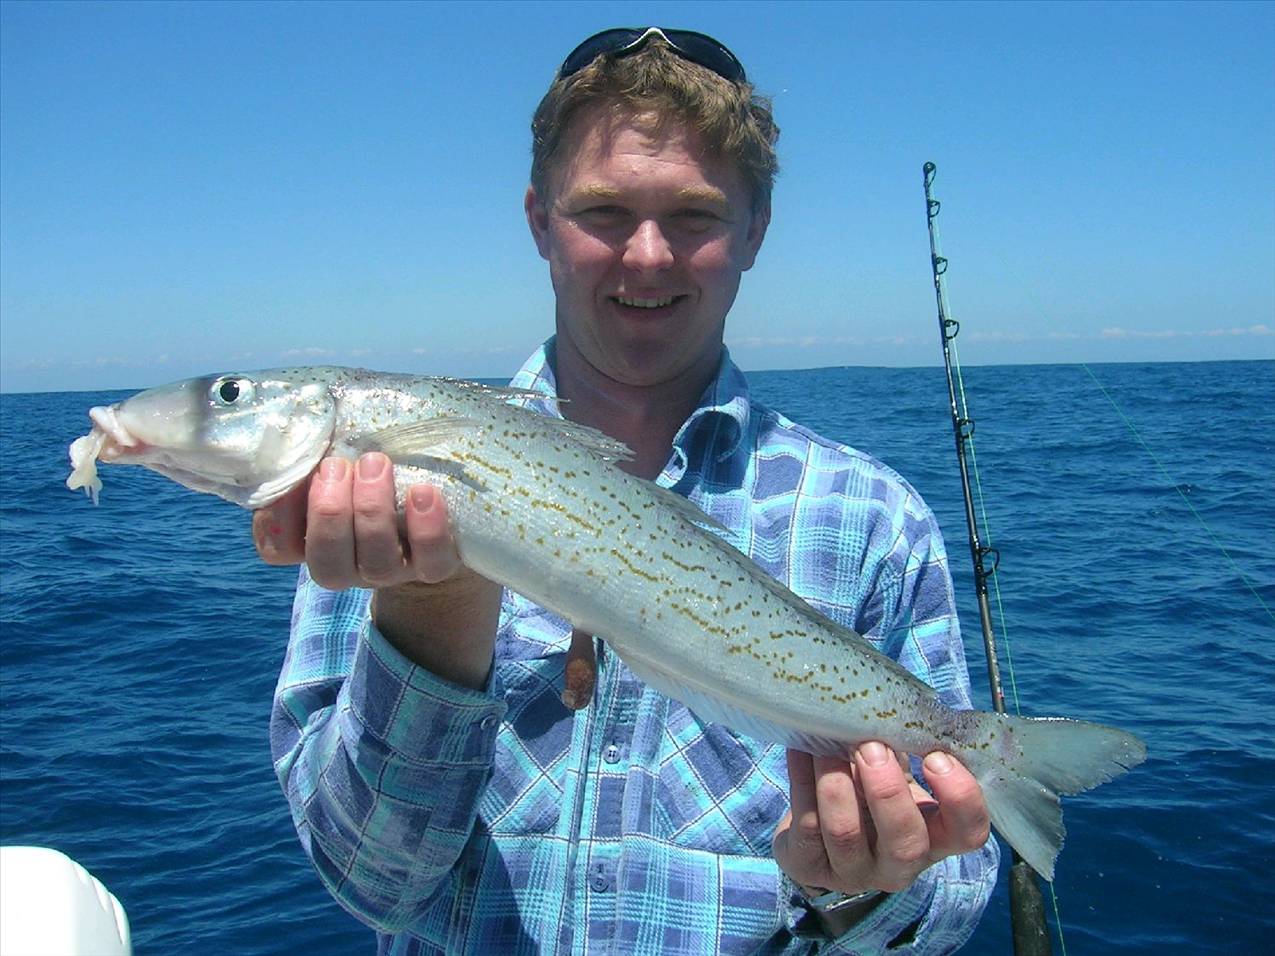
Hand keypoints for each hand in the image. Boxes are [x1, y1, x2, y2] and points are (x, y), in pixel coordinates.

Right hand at [252, 453, 462, 587]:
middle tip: (336, 465)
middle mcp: (352, 565)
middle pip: (327, 563)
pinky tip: (424, 492)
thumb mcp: (346, 458)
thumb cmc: (381, 471)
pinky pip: (431, 562)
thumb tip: (302, 418)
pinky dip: (427, 528)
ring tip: (376, 464)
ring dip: (372, 511)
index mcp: (318, 541)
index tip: (293, 477)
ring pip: (376, 564)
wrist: (445, 509)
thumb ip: (320, 447)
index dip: (277, 519)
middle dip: (328, 512)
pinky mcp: (436, 567)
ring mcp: (395, 571)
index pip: (279, 548)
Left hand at [773, 743, 989, 897]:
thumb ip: (904, 749)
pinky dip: (803, 779)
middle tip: (871, 747)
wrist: (821, 828)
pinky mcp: (811, 865)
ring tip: (828, 746)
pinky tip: (802, 750)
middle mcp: (900, 864)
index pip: (969, 832)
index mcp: (934, 838)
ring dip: (836, 782)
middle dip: (887, 791)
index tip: (935, 756)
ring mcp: (854, 871)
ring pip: (846, 834)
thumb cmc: (870, 788)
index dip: (959, 797)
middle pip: (905, 843)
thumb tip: (894, 706)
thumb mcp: (897, 772)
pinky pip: (806, 824)